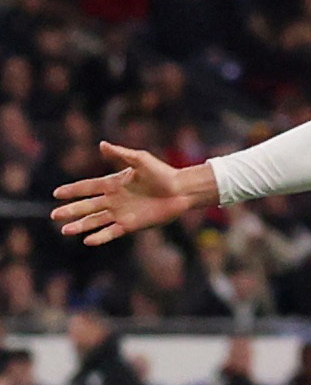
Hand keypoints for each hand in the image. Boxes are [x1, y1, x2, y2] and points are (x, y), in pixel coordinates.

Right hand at [53, 142, 214, 244]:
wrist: (182, 190)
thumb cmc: (162, 173)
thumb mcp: (140, 160)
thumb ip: (120, 154)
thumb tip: (102, 144)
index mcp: (114, 184)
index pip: (87, 187)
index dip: (72, 190)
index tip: (56, 193)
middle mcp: (114, 200)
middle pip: (87, 206)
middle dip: (70, 211)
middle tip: (54, 216)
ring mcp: (121, 213)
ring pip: (95, 221)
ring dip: (81, 225)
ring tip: (65, 230)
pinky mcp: (131, 224)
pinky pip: (112, 231)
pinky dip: (100, 236)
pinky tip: (88, 240)